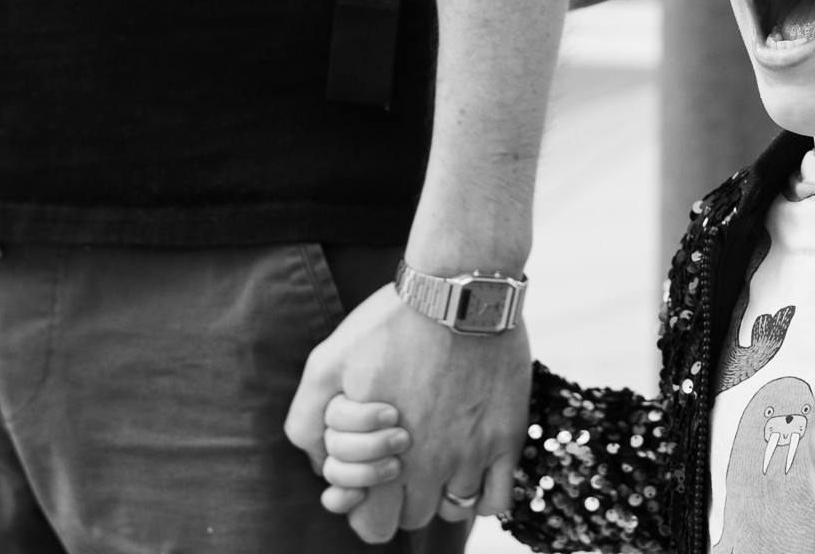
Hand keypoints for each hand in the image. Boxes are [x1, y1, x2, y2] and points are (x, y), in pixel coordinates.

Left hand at [285, 283, 530, 541]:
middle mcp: (427, 465)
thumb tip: (317, 460)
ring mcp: (471, 454)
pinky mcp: (507, 438)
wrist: (459, 289)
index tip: (372, 479)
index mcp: (382, 455)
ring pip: (454, 510)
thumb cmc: (391, 322)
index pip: (372, 524)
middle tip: (404, 458)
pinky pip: (495, 500)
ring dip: (442, 492)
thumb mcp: (327, 363)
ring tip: (438, 455)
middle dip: (403, 496)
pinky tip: (472, 464)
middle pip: (412, 518)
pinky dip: (482, 493)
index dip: (366, 507)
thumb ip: (307, 420)